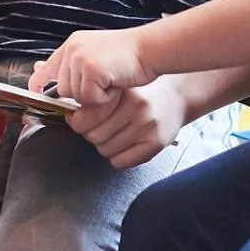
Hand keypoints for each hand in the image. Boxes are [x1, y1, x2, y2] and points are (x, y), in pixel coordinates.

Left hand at [30, 25, 152, 104]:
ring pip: (76, 97)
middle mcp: (73, 49)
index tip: (35, 91)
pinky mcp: (91, 69)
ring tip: (111, 84)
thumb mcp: (98, 56)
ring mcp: (80, 58)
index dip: (40, 81)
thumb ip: (78, 66)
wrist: (151, 48)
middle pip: (64, 90)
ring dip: (95, 98)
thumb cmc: (131, 56)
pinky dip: (104, 99)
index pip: (47, 67)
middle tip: (105, 86)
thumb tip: (50, 74)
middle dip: (83, 95)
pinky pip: (89, 99)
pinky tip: (115, 86)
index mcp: (73, 44)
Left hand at [68, 77, 187, 169]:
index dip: (78, 122)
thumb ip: (97, 100)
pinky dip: (118, 156)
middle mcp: (136, 107)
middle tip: (102, 126)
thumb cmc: (143, 92)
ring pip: (105, 150)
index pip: (85, 118)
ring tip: (116, 133)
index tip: (80, 119)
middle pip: (93, 136)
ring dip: (105, 145)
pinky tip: (125, 144)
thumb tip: (72, 118)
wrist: (177, 95)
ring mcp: (147, 126)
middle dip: (92, 134)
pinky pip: (120, 162)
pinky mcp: (155, 143)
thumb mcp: (119, 88)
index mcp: (123, 91)